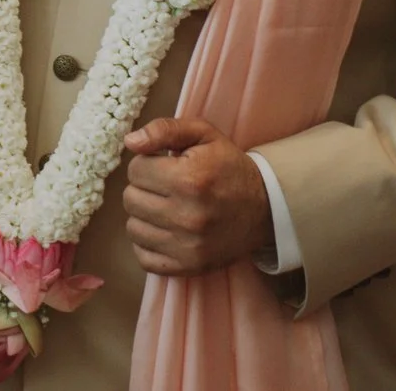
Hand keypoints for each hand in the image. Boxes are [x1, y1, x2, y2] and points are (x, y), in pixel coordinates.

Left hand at [121, 117, 275, 276]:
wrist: (265, 208)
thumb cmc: (228, 167)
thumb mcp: (203, 134)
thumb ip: (164, 129)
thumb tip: (130, 141)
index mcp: (189, 179)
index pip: (135, 170)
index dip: (147, 164)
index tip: (165, 167)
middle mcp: (187, 216)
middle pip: (131, 199)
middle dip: (144, 189)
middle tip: (167, 188)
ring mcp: (188, 246)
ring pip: (133, 228)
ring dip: (145, 216)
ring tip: (168, 208)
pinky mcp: (188, 267)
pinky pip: (143, 257)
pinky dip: (149, 244)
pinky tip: (166, 231)